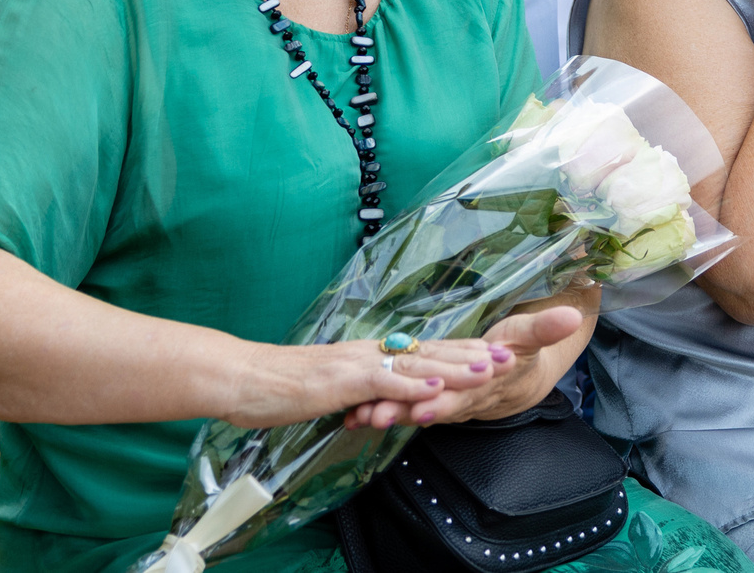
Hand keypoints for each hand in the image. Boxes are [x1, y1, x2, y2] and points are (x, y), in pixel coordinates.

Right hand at [227, 331, 508, 429]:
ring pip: (415, 363)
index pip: (423, 351)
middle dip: (472, 353)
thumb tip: (381, 403)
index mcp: (368, 354)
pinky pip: (383, 382)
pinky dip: (412, 386)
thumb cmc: (280, 387)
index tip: (494, 350)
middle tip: (511, 353)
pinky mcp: (341, 380)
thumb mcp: (330, 390)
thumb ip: (359, 392)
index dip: (460, 350)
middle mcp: (369, 352)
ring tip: (489, 368)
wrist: (242, 378)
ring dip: (455, 366)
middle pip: (430, 351)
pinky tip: (437, 388)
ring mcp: (357, 363)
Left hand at [339, 304, 586, 430]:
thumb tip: (573, 315)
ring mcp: (442, 400)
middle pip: (431, 407)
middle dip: (405, 411)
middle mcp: (461, 397)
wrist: (516, 381)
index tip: (427, 407)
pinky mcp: (426, 397)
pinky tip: (353, 415)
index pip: (466, 394)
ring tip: (361, 417)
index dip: (447, 401)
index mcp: (484, 383)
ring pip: (413, 409)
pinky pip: (402, 405)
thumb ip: (547, 327)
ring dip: (388, 414)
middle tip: (379, 415)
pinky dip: (379, 409)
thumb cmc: (520, 353)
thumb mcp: (533, 337)